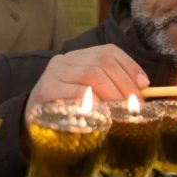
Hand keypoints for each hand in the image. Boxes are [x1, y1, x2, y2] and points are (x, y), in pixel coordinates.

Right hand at [25, 45, 148, 113]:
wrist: (31, 125)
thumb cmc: (66, 110)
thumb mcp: (88, 94)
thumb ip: (110, 87)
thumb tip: (143, 90)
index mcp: (77, 57)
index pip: (108, 51)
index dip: (130, 66)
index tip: (145, 84)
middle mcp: (64, 60)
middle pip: (102, 62)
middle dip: (125, 85)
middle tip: (137, 106)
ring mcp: (53, 73)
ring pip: (92, 74)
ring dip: (114, 94)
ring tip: (123, 112)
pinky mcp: (46, 90)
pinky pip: (78, 92)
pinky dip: (96, 103)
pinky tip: (104, 114)